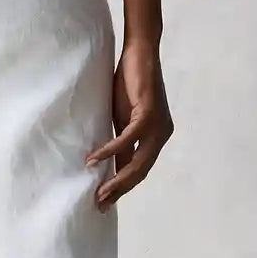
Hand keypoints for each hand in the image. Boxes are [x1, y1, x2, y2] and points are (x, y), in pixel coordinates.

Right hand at [86, 39, 173, 211]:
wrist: (141, 52)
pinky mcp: (148, 115)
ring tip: (98, 191)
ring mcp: (158, 126)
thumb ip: (121, 144)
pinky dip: (109, 151)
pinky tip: (94, 160)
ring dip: (116, 179)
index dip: (122, 188)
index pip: (140, 171)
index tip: (104, 203)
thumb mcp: (122, 120)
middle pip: (140, 172)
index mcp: (158, 138)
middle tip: (99, 205)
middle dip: (119, 191)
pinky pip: (127, 140)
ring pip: (138, 163)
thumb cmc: (130, 84)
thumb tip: (111, 169)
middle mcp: (162, 135)